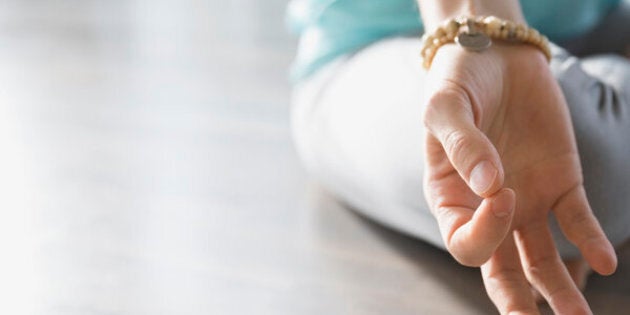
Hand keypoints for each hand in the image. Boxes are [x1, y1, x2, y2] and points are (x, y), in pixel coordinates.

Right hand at [422, 43, 617, 313]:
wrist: (495, 54)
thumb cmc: (457, 81)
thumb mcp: (445, 107)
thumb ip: (462, 144)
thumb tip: (490, 187)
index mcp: (449, 198)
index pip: (466, 240)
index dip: (485, 229)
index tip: (502, 189)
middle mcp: (487, 208)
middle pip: (501, 269)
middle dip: (518, 302)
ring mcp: (525, 199)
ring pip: (541, 258)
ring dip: (561, 291)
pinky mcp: (560, 182)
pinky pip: (576, 220)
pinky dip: (590, 241)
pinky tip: (605, 262)